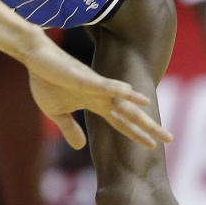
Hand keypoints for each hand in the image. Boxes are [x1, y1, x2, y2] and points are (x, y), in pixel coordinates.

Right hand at [26, 43, 171, 148]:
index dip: (136, 134)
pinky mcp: (84, 76)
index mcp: (95, 103)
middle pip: (129, 113)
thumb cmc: (45, 80)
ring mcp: (94, 85)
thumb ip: (70, 129)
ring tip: (154, 117)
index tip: (153, 146)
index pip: (121, 122)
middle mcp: (101, 94)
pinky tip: (131, 93)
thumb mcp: (56, 113)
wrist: (35, 57)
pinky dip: (117, 89)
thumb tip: (80, 147)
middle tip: (170, 139)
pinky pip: (103, 84)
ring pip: (121, 99)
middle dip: (149, 126)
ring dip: (138, 108)